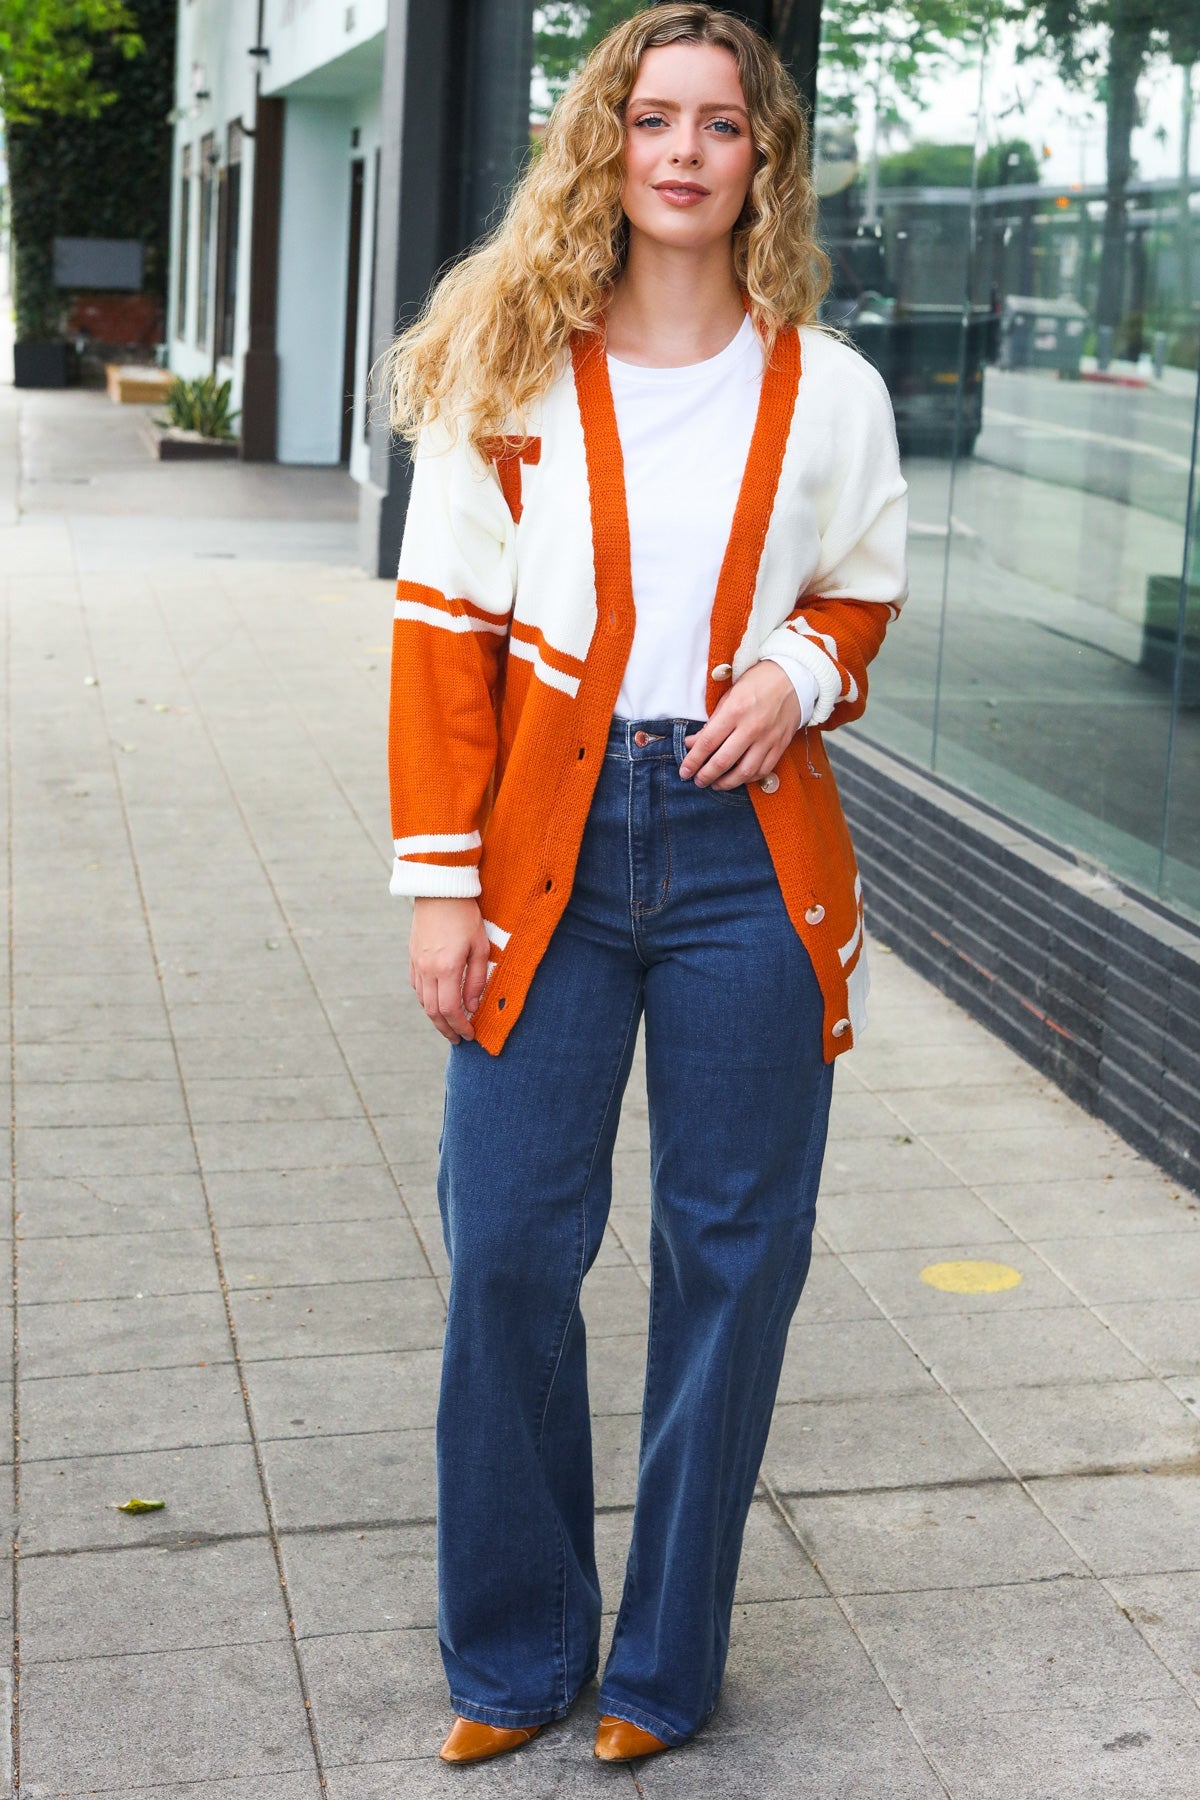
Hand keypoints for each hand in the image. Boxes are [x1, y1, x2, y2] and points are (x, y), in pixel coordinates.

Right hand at [409, 897, 490, 1043]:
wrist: (440, 890)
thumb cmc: (466, 916)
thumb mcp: (481, 947)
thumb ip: (477, 980)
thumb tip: (471, 1008)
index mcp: (447, 968)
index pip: (450, 1010)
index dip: (460, 1027)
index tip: (470, 1036)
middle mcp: (428, 969)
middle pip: (433, 1011)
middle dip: (446, 1029)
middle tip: (458, 1039)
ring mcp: (417, 963)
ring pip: (422, 1001)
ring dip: (435, 1017)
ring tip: (449, 1024)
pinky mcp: (412, 955)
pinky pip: (417, 986)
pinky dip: (426, 999)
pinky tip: (437, 1001)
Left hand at [679, 661, 801, 789]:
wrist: (794, 677)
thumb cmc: (758, 683)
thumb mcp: (729, 695)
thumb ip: (711, 723)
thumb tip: (692, 744)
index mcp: (735, 711)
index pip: (707, 743)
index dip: (693, 761)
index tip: (684, 771)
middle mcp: (751, 727)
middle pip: (723, 761)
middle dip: (706, 776)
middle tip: (697, 781)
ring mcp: (768, 738)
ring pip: (744, 772)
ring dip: (726, 783)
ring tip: (716, 784)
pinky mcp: (780, 745)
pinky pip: (763, 770)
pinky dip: (748, 778)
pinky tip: (738, 778)